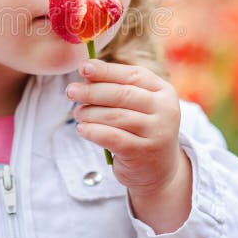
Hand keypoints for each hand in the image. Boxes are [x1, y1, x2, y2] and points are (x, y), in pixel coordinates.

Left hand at [67, 58, 192, 231]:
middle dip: (93, 91)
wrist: (158, 170)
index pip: (133, 75)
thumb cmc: (141, 129)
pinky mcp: (143, 152)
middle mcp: (165, 110)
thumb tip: (87, 71)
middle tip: (71, 91)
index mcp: (163, 92)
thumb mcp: (138, 106)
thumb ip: (118, 87)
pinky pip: (112, 137)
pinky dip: (93, 131)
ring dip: (90, 112)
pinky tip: (82, 129)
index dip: (106, 70)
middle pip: (123, 94)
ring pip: (115, 116)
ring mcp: (156, 132)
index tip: (83, 67)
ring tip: (78, 113)